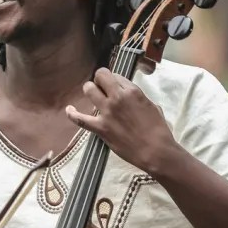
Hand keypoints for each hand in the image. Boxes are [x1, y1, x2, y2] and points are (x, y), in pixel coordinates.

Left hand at [65, 68, 181, 175]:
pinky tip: (69, 109)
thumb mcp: (152, 106)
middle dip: (101, 80)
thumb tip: (129, 97)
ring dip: (90, 91)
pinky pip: (80, 119)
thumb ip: (138, 98)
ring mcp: (107, 112)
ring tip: (93, 95)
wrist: (155, 151)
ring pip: (89, 89)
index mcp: (132, 91)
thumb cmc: (159, 130)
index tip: (115, 86)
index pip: (116, 76)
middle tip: (103, 88)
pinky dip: (72, 113)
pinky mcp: (100, 127)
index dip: (114, 81)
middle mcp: (118, 97)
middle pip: (100, 76)